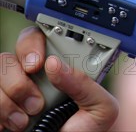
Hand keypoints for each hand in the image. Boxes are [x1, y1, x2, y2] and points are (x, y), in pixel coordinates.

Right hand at [0, 27, 118, 130]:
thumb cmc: (84, 131)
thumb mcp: (101, 108)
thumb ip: (86, 83)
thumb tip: (56, 64)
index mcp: (61, 68)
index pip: (41, 38)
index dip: (34, 44)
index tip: (38, 63)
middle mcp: (35, 75)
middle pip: (12, 53)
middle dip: (19, 76)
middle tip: (35, 99)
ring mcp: (14, 90)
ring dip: (10, 98)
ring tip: (28, 118)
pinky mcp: (1, 106)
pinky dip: (0, 112)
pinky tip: (15, 124)